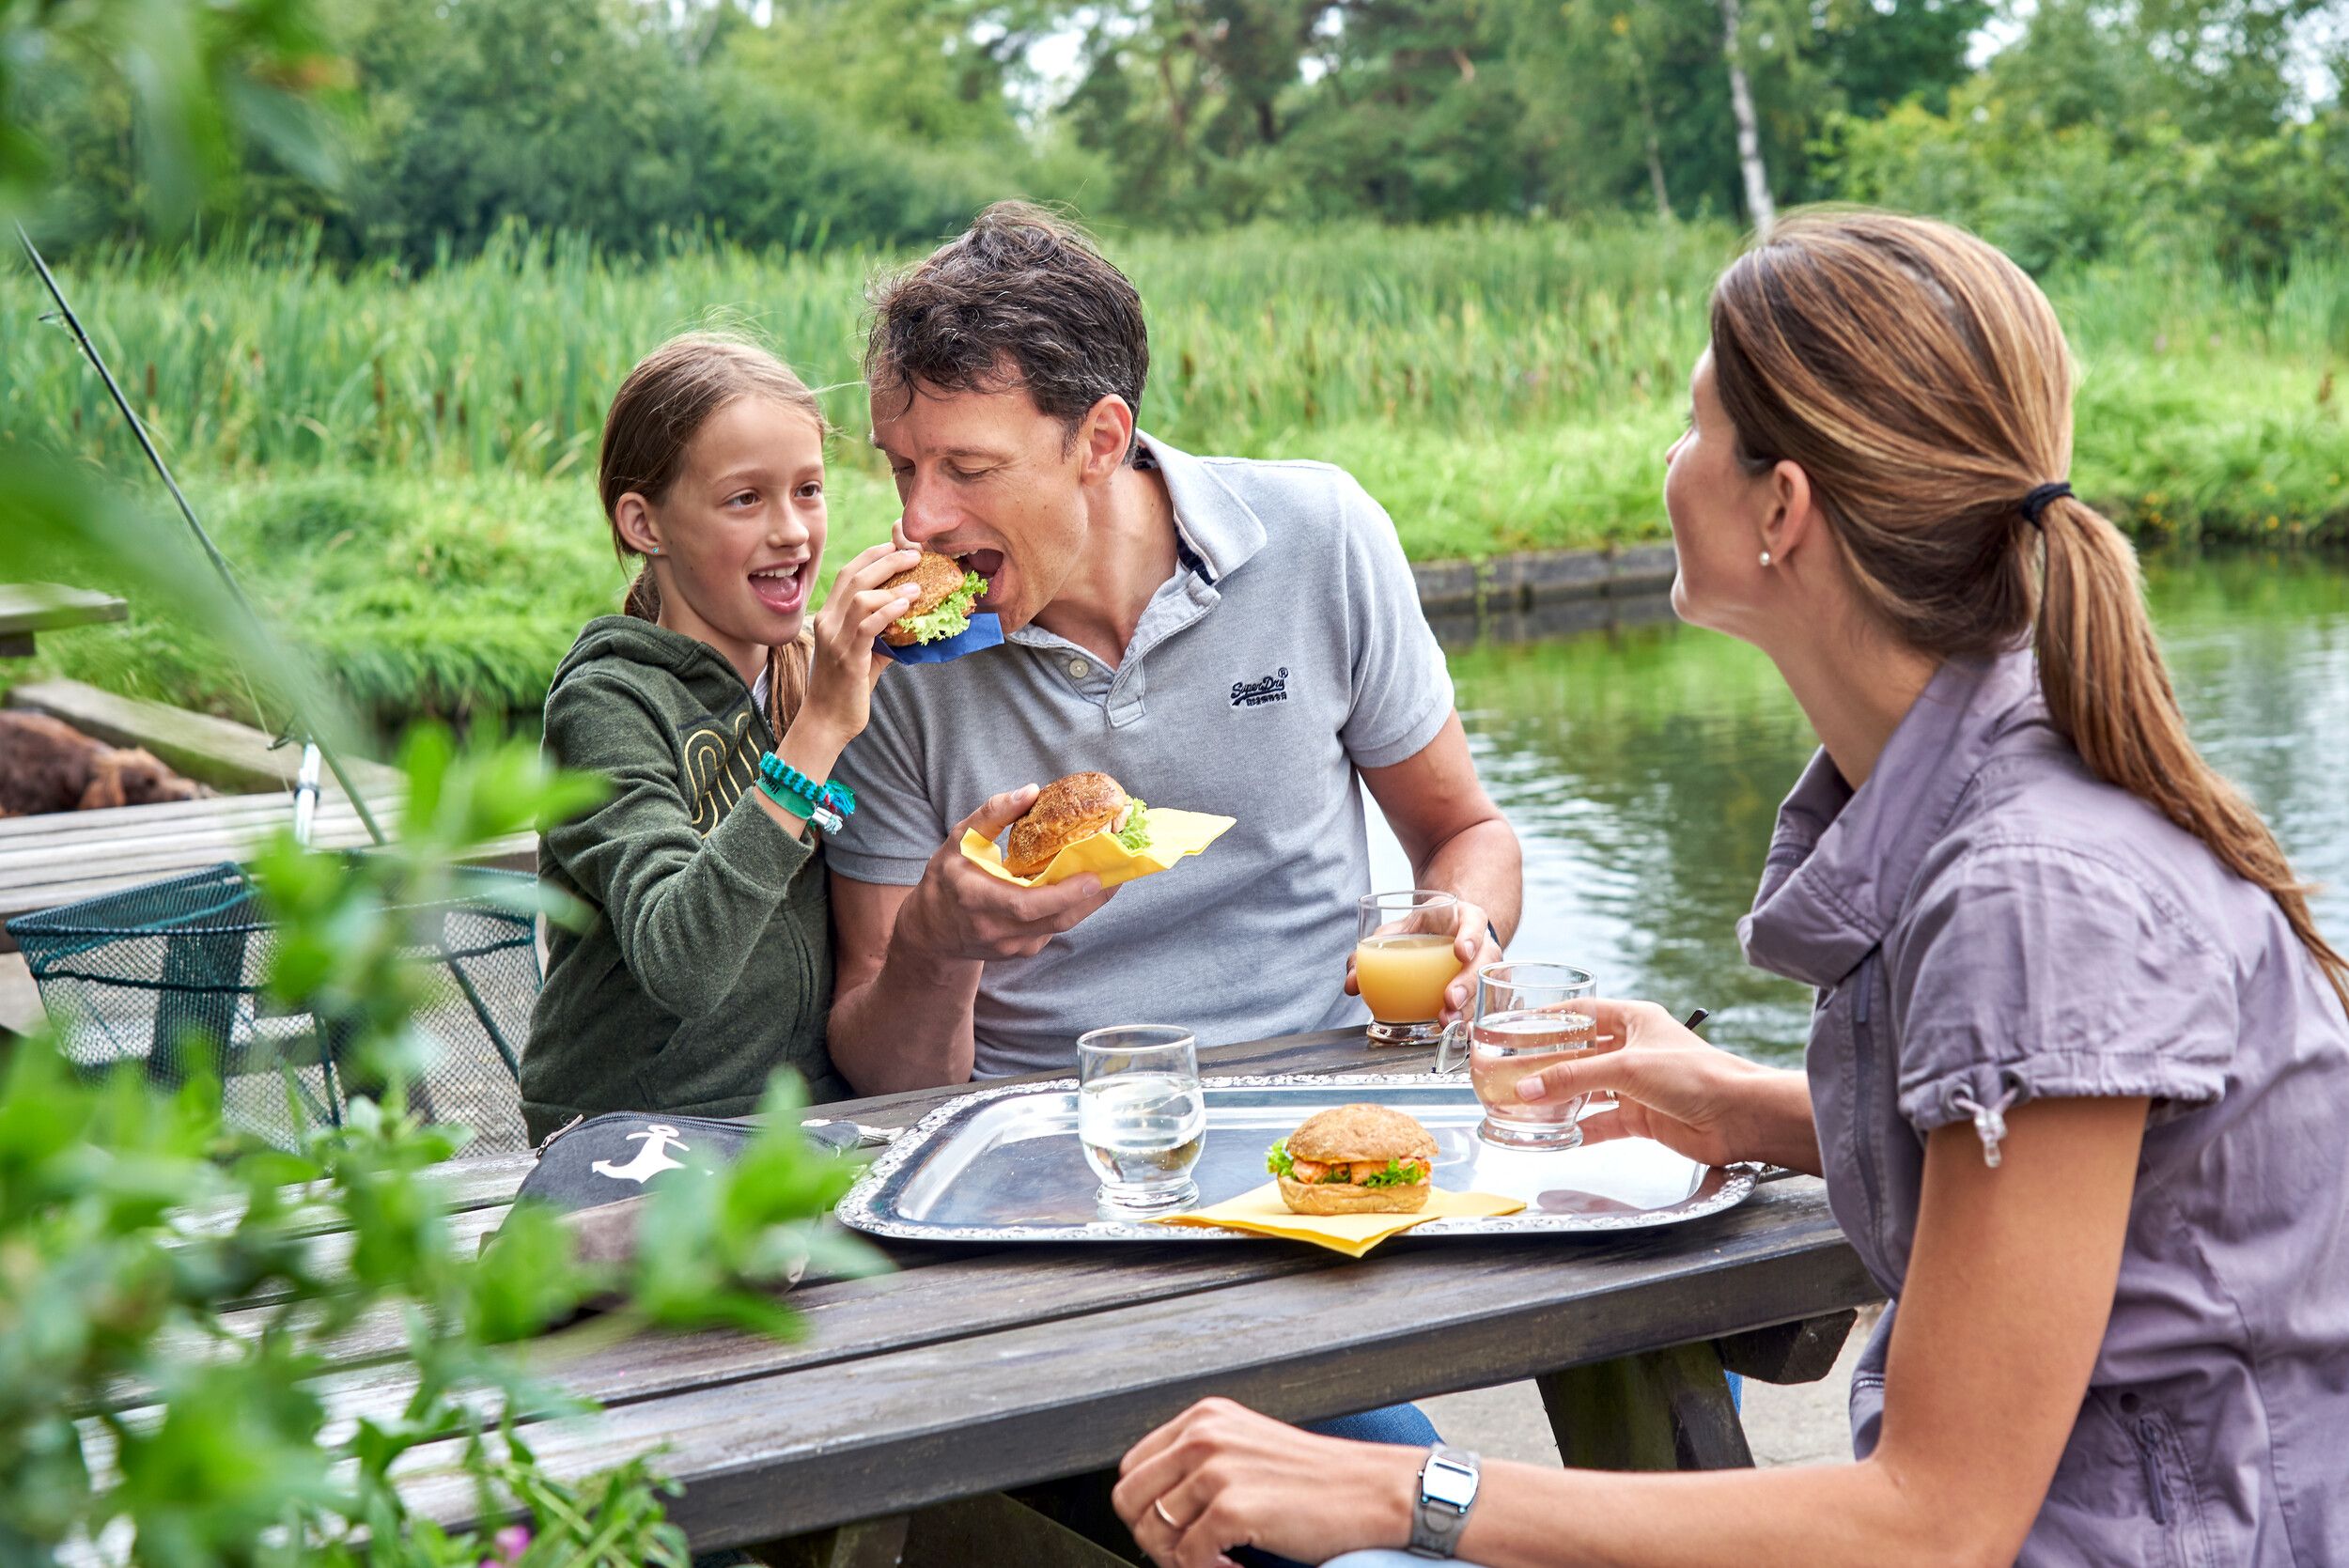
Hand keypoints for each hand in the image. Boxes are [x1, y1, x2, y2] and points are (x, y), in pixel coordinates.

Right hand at [798, 542, 920, 745]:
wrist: (827, 721)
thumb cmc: (847, 687)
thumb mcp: (865, 652)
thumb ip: (882, 632)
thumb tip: (912, 619)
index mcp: (830, 615)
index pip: (848, 572)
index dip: (873, 554)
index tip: (898, 545)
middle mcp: (828, 621)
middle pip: (855, 576)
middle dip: (887, 559)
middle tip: (914, 553)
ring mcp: (835, 639)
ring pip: (860, 596)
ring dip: (891, 584)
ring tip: (918, 583)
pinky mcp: (847, 658)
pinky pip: (867, 626)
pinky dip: (888, 611)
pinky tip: (906, 605)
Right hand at [897, 785, 1119, 962]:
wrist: (932, 931)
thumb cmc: (946, 878)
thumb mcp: (959, 840)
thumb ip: (992, 814)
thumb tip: (1031, 791)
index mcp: (976, 899)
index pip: (1026, 905)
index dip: (1063, 893)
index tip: (1092, 875)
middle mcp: (995, 929)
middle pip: (1054, 919)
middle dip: (1090, 896)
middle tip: (1116, 870)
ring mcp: (1011, 945)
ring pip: (1060, 926)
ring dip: (1089, 902)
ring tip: (1112, 874)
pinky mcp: (1022, 951)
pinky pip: (1055, 928)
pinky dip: (1073, 907)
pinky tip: (1086, 887)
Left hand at [1113, 1399, 1416, 1567]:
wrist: (1374, 1491)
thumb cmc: (1318, 1479)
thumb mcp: (1248, 1449)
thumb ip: (1200, 1464)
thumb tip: (1156, 1508)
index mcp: (1205, 1417)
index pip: (1133, 1467)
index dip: (1144, 1508)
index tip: (1173, 1530)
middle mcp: (1204, 1435)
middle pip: (1130, 1501)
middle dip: (1154, 1538)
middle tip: (1191, 1555)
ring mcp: (1215, 1469)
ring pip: (1154, 1534)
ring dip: (1183, 1561)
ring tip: (1220, 1562)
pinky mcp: (1231, 1506)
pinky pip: (1189, 1559)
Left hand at [1343, 898, 1498, 1025]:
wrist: (1449, 931)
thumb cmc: (1425, 928)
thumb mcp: (1402, 929)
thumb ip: (1376, 948)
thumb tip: (1351, 982)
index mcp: (1464, 919)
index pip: (1475, 922)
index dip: (1470, 937)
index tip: (1460, 952)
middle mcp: (1482, 943)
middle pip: (1484, 961)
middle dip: (1468, 982)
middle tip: (1450, 999)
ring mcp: (1486, 968)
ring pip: (1486, 987)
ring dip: (1469, 1007)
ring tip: (1448, 1021)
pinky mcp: (1485, 989)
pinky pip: (1485, 1005)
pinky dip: (1473, 1019)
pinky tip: (1462, 1033)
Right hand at [1517, 998, 1783, 1168]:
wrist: (1738, 1117)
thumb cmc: (1695, 1075)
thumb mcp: (1627, 1067)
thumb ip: (1575, 1077)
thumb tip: (1529, 1088)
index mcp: (1635, 1021)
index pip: (1583, 1013)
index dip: (1551, 1018)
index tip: (1519, 1024)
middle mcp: (1633, 1050)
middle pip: (1581, 1054)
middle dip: (1549, 1063)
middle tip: (1515, 1070)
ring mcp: (1637, 1086)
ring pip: (1588, 1090)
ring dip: (1561, 1098)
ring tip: (1526, 1104)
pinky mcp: (1641, 1117)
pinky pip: (1601, 1122)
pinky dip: (1580, 1129)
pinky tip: (1556, 1135)